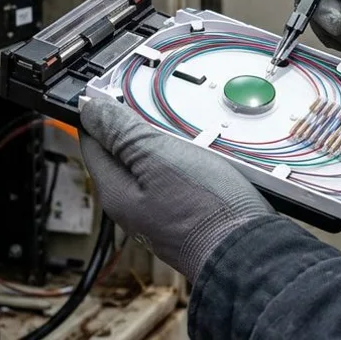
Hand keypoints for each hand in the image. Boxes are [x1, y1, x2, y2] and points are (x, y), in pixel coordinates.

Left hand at [79, 97, 273, 283]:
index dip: (102, 112)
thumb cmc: (205, 209)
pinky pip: (179, 180)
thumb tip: (90, 110)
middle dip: (141, 127)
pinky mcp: (187, 216)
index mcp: (116, 192)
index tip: (117, 90)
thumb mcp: (159, 157)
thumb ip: (122, 132)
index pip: (93, 141)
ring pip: (156, 165)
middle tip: (162, 108)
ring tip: (192, 131)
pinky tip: (208, 156)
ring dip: (171, 144)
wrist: (250, 251)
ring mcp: (160, 213)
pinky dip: (190, 162)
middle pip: (125, 153)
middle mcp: (133, 206)